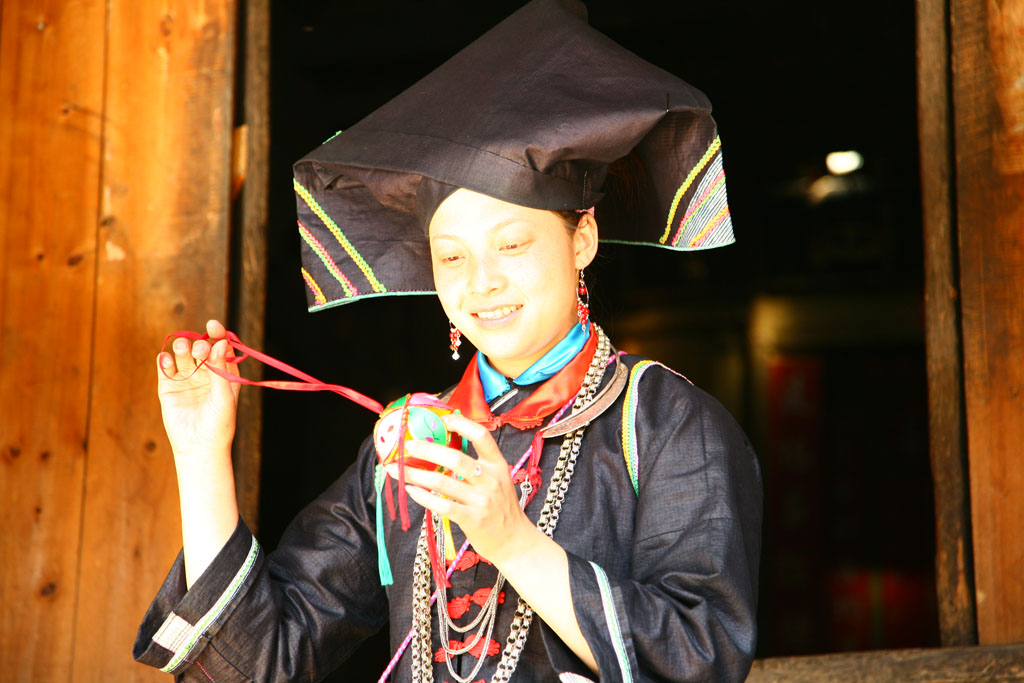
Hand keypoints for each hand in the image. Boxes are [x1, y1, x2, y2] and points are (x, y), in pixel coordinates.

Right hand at [156, 319, 240, 459]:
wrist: (199, 447)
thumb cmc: (219, 423)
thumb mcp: (224, 395)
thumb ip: (220, 369)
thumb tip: (222, 342)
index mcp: (224, 372)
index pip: (221, 346)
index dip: (217, 334)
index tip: (213, 325)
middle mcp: (206, 372)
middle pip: (200, 348)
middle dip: (200, 343)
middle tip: (200, 349)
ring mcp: (186, 379)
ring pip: (182, 354)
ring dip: (181, 346)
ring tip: (182, 348)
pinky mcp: (168, 387)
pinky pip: (165, 367)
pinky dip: (164, 360)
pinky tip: (166, 360)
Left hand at [388, 412, 531, 566]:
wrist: (515, 541)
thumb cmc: (501, 508)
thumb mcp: (498, 480)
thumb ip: (477, 465)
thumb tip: (443, 447)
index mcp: (497, 464)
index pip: (481, 435)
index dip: (461, 424)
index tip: (441, 420)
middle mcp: (490, 479)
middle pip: (454, 458)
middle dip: (427, 449)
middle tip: (407, 445)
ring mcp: (481, 500)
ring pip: (441, 482)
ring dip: (415, 474)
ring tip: (397, 469)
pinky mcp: (472, 519)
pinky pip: (442, 505)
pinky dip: (423, 496)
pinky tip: (411, 490)